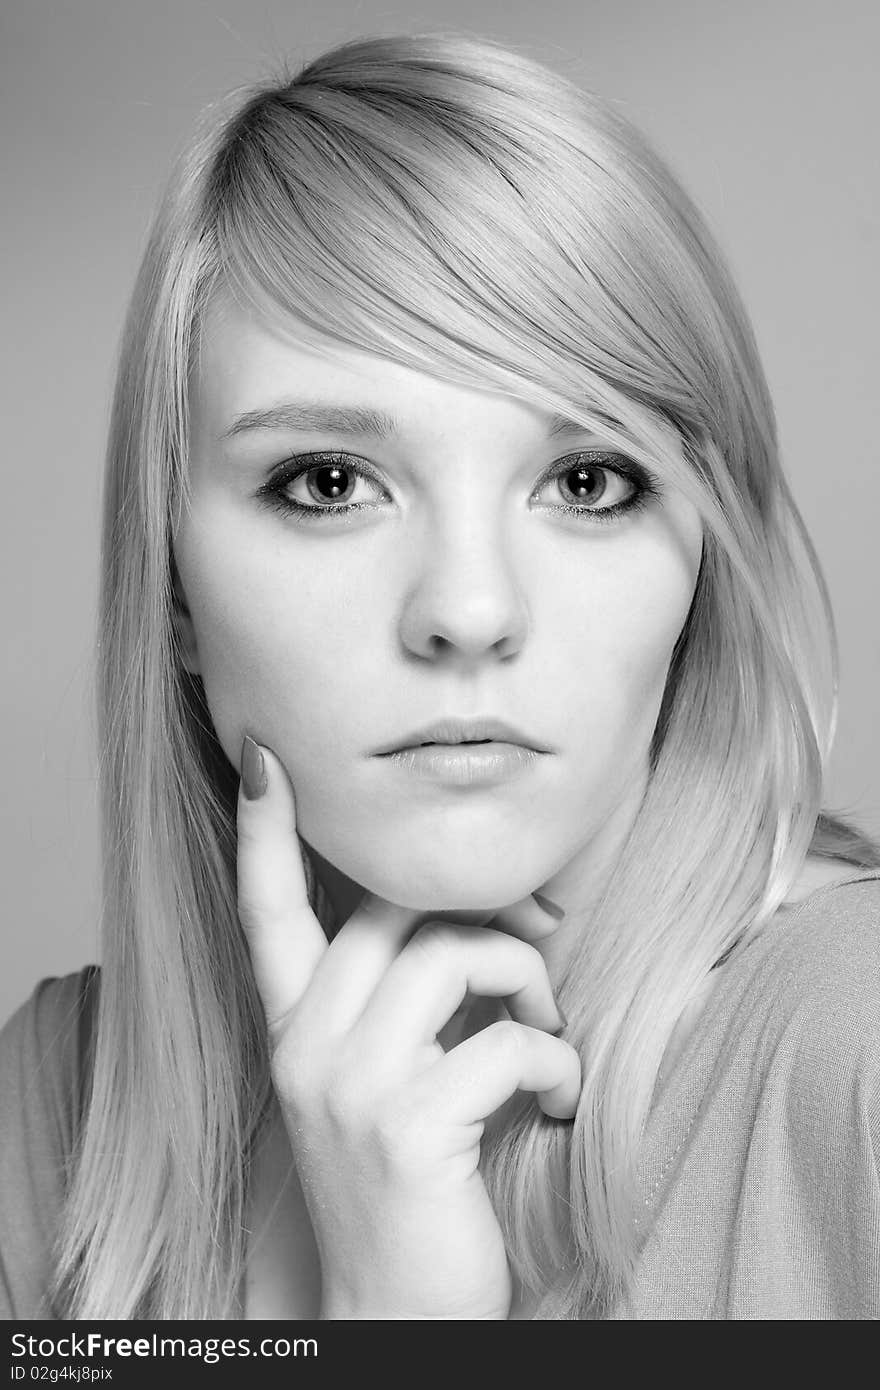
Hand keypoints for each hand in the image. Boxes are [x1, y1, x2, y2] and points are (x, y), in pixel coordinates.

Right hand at [236, 737, 579, 1319]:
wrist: (399, 1311)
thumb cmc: (409, 1187)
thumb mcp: (383, 1084)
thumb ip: (400, 1009)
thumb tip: (472, 931)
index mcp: (293, 1031)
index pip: (265, 912)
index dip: (263, 833)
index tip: (264, 758)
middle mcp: (305, 1047)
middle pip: (391, 910)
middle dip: (482, 912)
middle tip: (541, 934)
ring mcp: (348, 1084)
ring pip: (448, 953)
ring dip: (523, 980)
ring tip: (547, 1030)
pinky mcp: (405, 1126)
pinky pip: (505, 1042)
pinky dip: (554, 1060)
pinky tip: (560, 1102)